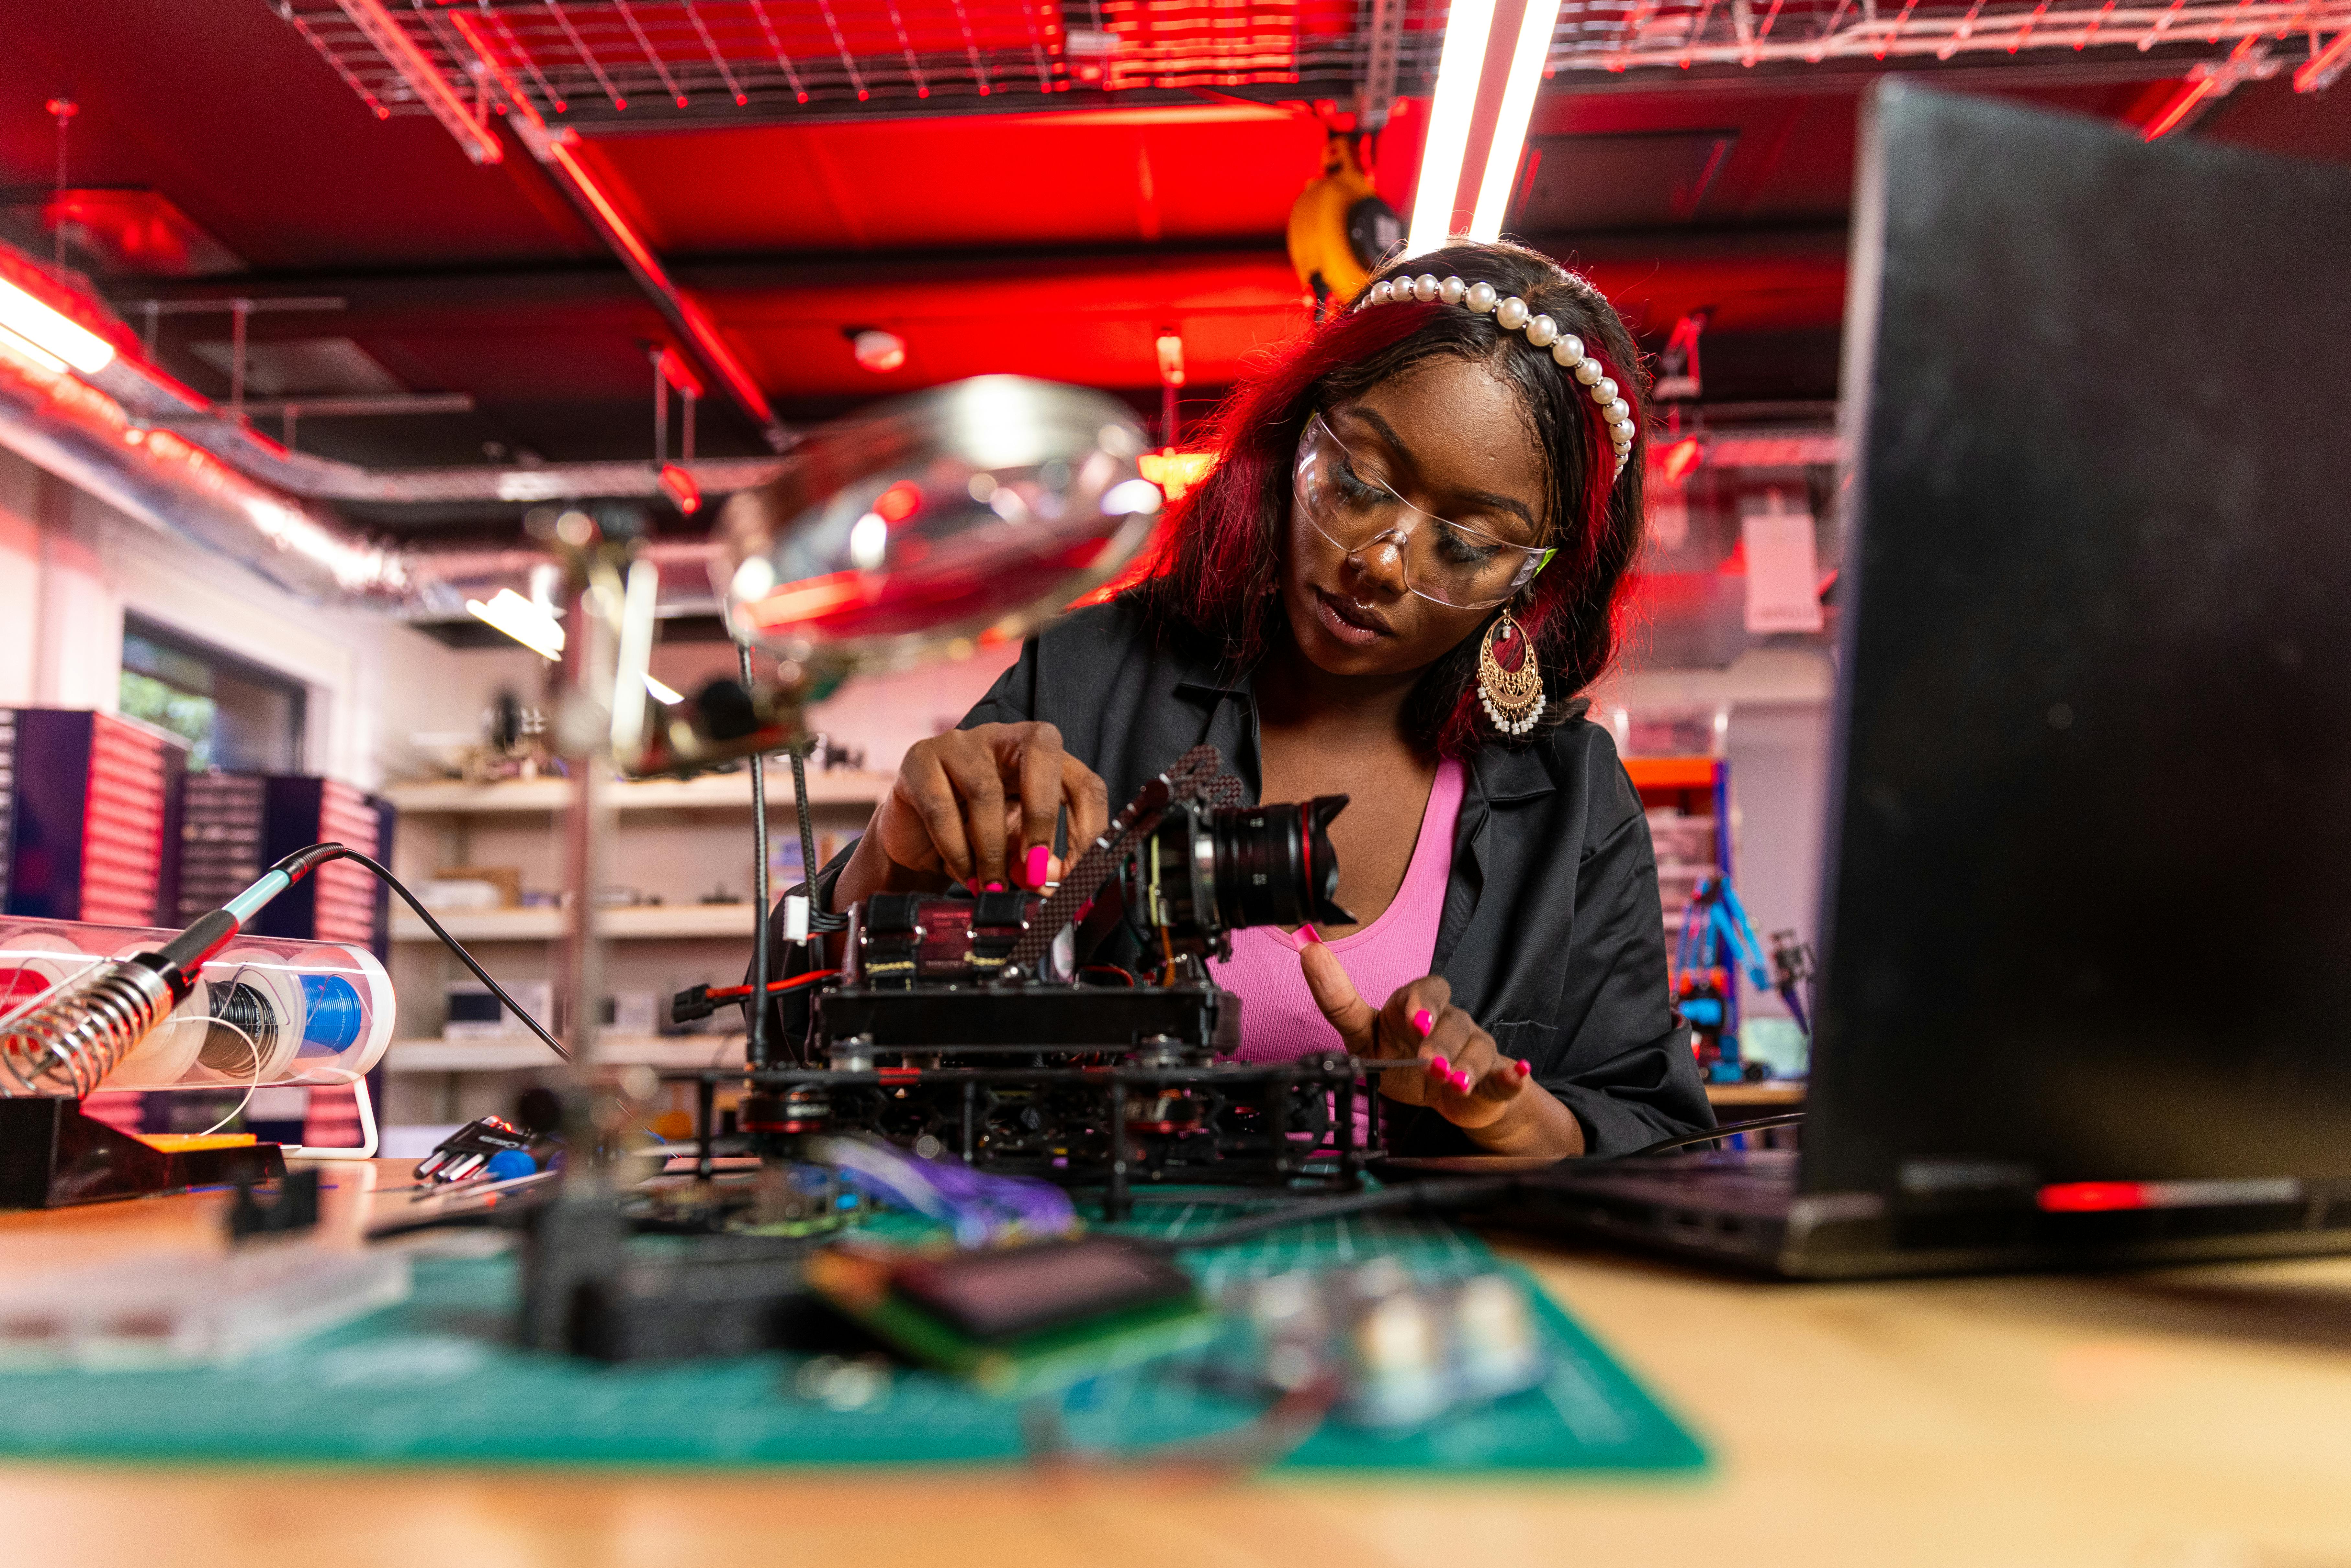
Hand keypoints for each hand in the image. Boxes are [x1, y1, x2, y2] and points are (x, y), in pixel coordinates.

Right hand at [848, 722, 1109, 896]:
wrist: (914, 838)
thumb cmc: (973, 835)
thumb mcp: (1015, 847)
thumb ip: (1036, 860)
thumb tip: (1050, 880)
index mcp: (1041, 756)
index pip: (1083, 780)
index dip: (1087, 828)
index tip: (1075, 875)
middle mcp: (1004, 737)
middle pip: (1043, 749)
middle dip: (1044, 818)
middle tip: (1037, 870)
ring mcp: (960, 743)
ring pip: (985, 790)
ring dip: (992, 850)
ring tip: (992, 885)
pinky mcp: (919, 759)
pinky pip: (940, 807)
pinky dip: (956, 852)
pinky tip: (965, 875)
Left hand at [1299, 945, 1531, 1130]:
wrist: (1445, 1097)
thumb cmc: (1401, 1060)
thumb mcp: (1364, 1037)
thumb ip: (1339, 1002)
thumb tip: (1308, 951)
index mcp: (1414, 1008)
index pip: (1423, 991)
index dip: (1420, 1002)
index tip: (1412, 1017)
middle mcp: (1447, 1022)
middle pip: (1451, 1018)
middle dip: (1439, 1038)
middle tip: (1427, 1058)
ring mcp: (1472, 1048)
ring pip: (1474, 1049)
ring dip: (1463, 1066)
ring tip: (1452, 1083)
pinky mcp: (1493, 1077)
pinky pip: (1504, 1073)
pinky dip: (1511, 1075)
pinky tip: (1515, 1074)